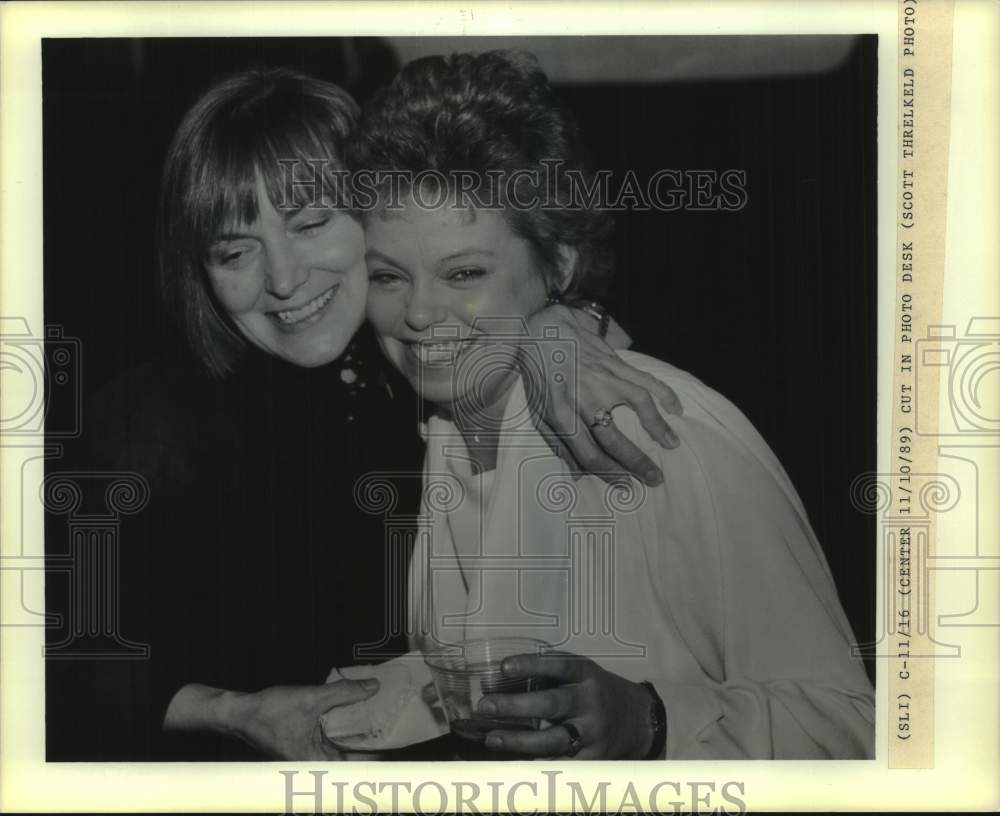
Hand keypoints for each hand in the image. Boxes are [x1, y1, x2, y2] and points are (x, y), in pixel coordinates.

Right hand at [229, 679, 378, 759]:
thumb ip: (344, 692)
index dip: (377, 753)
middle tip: (390, 722)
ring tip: (376, 715)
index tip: (394, 738)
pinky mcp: (305, 743)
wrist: (239, 713)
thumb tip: (373, 687)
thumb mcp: (312, 698)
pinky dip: (341, 727)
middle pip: (351, 755)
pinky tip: (351, 712)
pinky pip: (330, 737)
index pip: (356, 765)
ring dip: (356, 732)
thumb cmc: (269, 712)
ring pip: (341, 745)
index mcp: (316, 762)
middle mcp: (314, 763)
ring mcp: (309, 754)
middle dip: (369, 739)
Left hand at [475, 651, 655, 759]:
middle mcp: (590, 702)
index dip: (531, 665)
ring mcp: (592, 733)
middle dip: (515, 706)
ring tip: (491, 738)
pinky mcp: (593, 759)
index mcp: (586, 674)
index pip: (557, 666)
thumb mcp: (581, 673)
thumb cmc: (595, 691)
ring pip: (552, 739)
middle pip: (551, 704)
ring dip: (519, 740)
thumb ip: (549, 675)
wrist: (637, 719)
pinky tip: (512, 763)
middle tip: (485, 706)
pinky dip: (536, 764)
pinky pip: (560, 763)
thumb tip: (500, 680)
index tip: (503, 666)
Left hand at [525, 305, 681, 486]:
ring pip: (638, 405)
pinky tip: (676, 408)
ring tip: (673, 444)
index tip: (626, 486)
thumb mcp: (538, 412)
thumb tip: (577, 475)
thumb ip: (557, 442)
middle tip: (655, 478)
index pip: (589, 454)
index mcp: (561, 416)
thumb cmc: (539, 377)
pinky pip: (645, 379)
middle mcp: (583, 399)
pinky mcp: (614, 361)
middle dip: (637, 463)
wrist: (541, 330)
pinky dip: (664, 393)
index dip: (609, 474)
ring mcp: (602, 378)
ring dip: (659, 428)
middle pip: (615, 439)